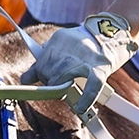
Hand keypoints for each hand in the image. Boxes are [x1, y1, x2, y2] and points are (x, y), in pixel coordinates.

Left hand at [21, 12, 138, 117]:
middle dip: (53, 82)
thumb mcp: (62, 48)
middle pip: (51, 73)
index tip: (47, 80)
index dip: (42, 75)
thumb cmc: (86, 46)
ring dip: (65, 88)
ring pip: (65, 79)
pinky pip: (92, 85)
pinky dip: (86, 98)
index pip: (41, 63)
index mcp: (59, 40)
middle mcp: (69, 48)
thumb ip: (43, 62)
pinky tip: (82, 107)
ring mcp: (85, 57)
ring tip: (70, 89)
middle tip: (62, 84)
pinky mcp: (100, 67)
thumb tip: (25, 79)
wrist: (114, 31)